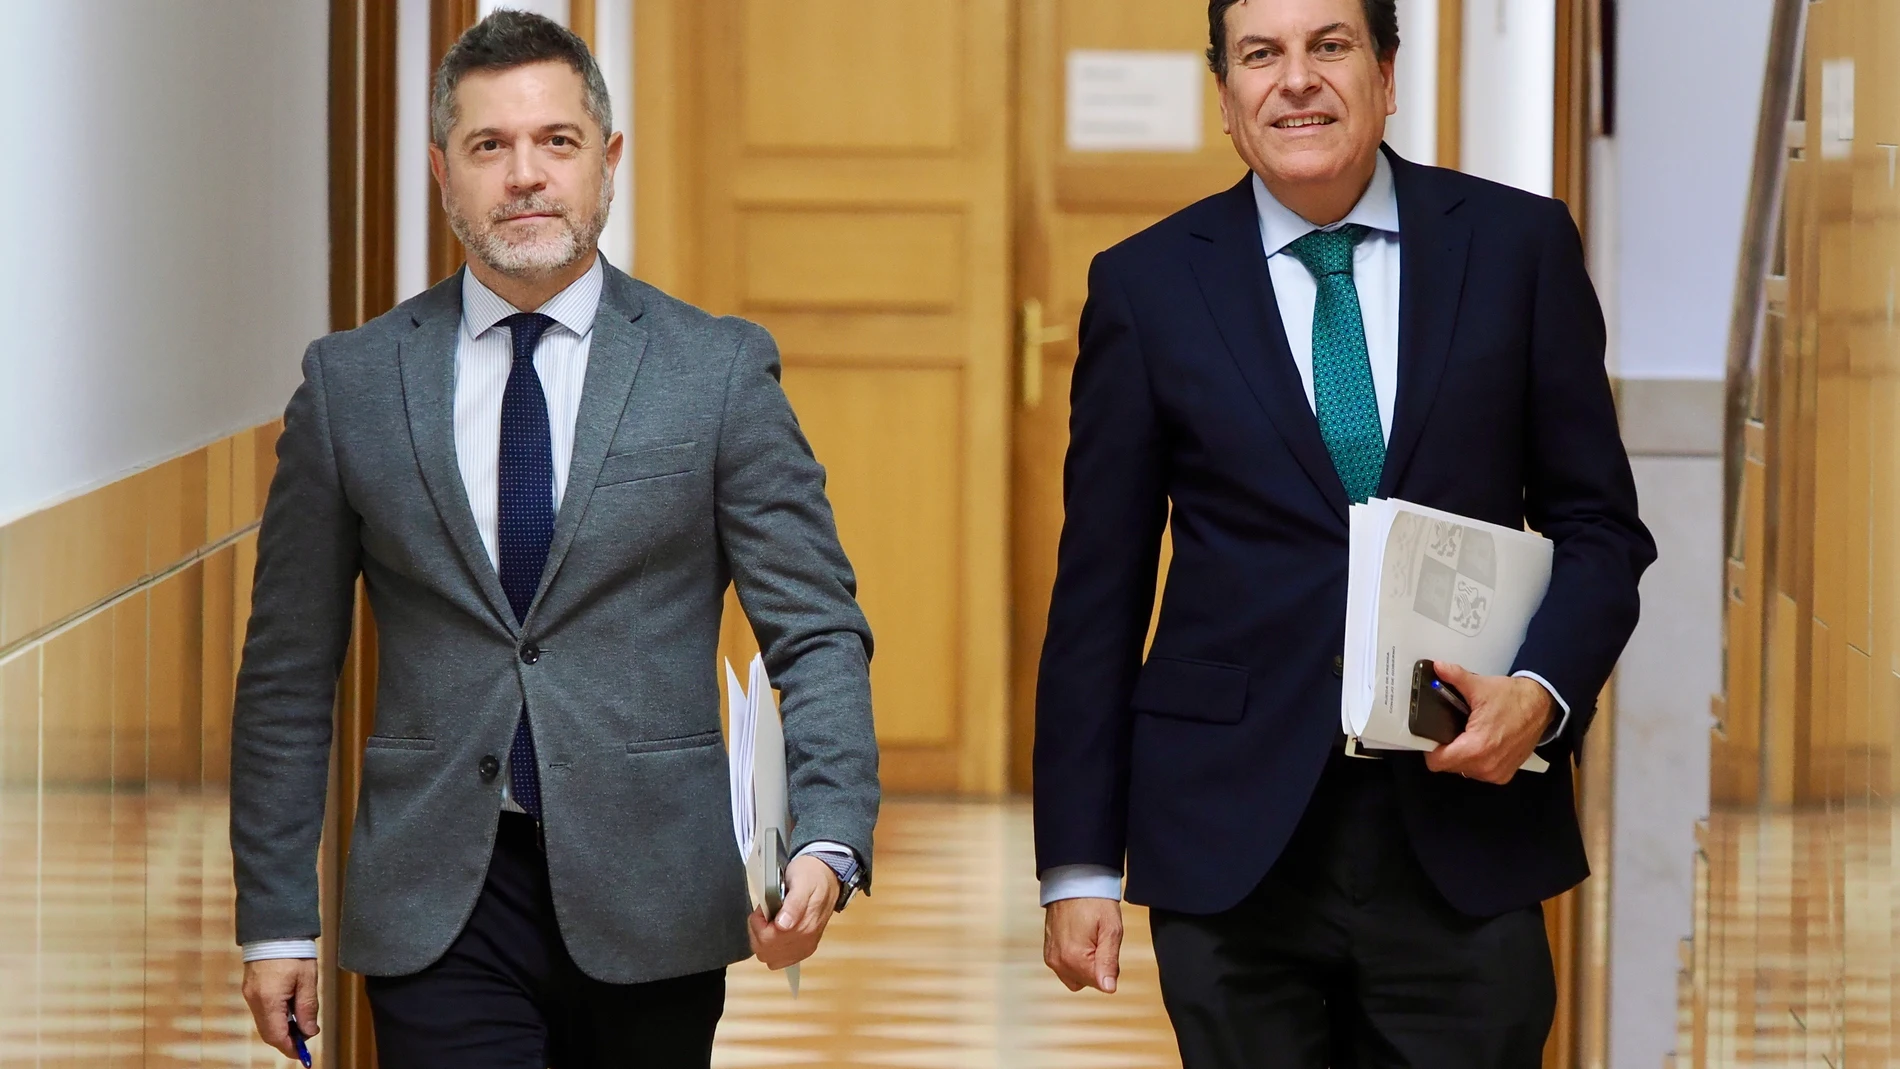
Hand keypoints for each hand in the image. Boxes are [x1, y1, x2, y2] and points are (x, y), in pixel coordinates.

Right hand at [242, 957, 318, 1059]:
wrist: (275, 929)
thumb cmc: (294, 951)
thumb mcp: (308, 980)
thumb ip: (307, 1008)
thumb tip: (309, 1032)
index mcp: (269, 999)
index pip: (276, 1035)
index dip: (290, 1047)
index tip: (303, 1054)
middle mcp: (255, 1000)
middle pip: (268, 1032)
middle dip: (286, 1040)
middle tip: (304, 1041)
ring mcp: (250, 994)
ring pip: (264, 1023)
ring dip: (281, 1028)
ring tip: (301, 1025)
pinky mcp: (250, 989)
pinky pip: (262, 1011)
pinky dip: (275, 1017)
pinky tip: (290, 1012)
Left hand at [748, 854, 840, 969]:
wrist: (829, 877)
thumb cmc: (811, 876)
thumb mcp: (801, 881)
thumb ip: (793, 904)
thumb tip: (783, 925)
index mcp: (804, 926)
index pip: (766, 939)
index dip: (759, 923)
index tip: (764, 907)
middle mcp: (805, 941)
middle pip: (766, 952)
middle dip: (758, 932)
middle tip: (766, 914)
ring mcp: (805, 946)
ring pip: (770, 958)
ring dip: (763, 941)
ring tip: (769, 922)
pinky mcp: (804, 949)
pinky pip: (780, 961)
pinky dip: (772, 949)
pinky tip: (775, 933)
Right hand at [1044, 897, 1122, 992]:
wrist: (1073, 881)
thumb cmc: (1094, 901)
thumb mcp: (1111, 930)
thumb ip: (1109, 962)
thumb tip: (1108, 988)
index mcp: (1073, 958)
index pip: (1099, 984)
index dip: (1109, 968)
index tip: (1107, 946)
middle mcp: (1058, 961)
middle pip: (1087, 983)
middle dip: (1097, 968)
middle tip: (1100, 940)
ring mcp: (1051, 957)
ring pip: (1075, 978)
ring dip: (1085, 966)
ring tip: (1090, 940)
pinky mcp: (1048, 952)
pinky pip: (1065, 968)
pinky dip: (1075, 960)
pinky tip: (1080, 940)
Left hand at [1424, 661, 1553, 784]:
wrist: (1542, 706)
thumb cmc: (1514, 699)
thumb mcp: (1480, 686)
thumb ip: (1454, 677)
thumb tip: (1439, 667)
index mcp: (1476, 747)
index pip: (1437, 762)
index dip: (1430, 748)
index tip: (1432, 736)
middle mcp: (1486, 766)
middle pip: (1449, 766)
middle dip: (1446, 749)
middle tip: (1451, 730)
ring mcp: (1496, 773)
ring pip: (1463, 770)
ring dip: (1461, 756)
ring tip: (1467, 735)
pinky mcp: (1504, 775)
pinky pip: (1479, 772)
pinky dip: (1476, 761)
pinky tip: (1480, 743)